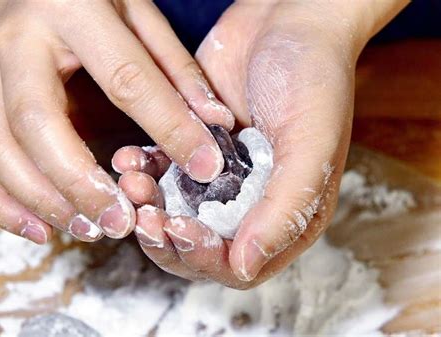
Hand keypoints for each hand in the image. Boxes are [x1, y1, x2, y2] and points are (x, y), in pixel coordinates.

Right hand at [0, 0, 233, 242]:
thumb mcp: (140, 13)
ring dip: (40, 201)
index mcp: (73, 10)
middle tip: (120, 222)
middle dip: (80, 183)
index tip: (203, 168)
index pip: (126, 79)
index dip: (168, 127)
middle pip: (38, 124)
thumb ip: (177, 67)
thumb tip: (216, 123)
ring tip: (89, 230)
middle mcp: (18, 44)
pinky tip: (39, 229)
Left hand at [112, 0, 407, 286]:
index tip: (180, 228)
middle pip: (199, 247)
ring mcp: (219, 177)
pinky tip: (130, 159)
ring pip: (173, 214)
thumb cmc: (313, 77)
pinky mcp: (193, 148)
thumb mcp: (311, 142)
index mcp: (287, 213)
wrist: (287, 19)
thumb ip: (287, 207)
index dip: (205, 257)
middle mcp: (250, 202)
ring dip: (147, 206)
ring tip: (133, 180)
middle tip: (146, 215)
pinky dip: (141, 172)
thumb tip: (247, 264)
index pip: (239, 264)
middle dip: (167, 237)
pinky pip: (160, 174)